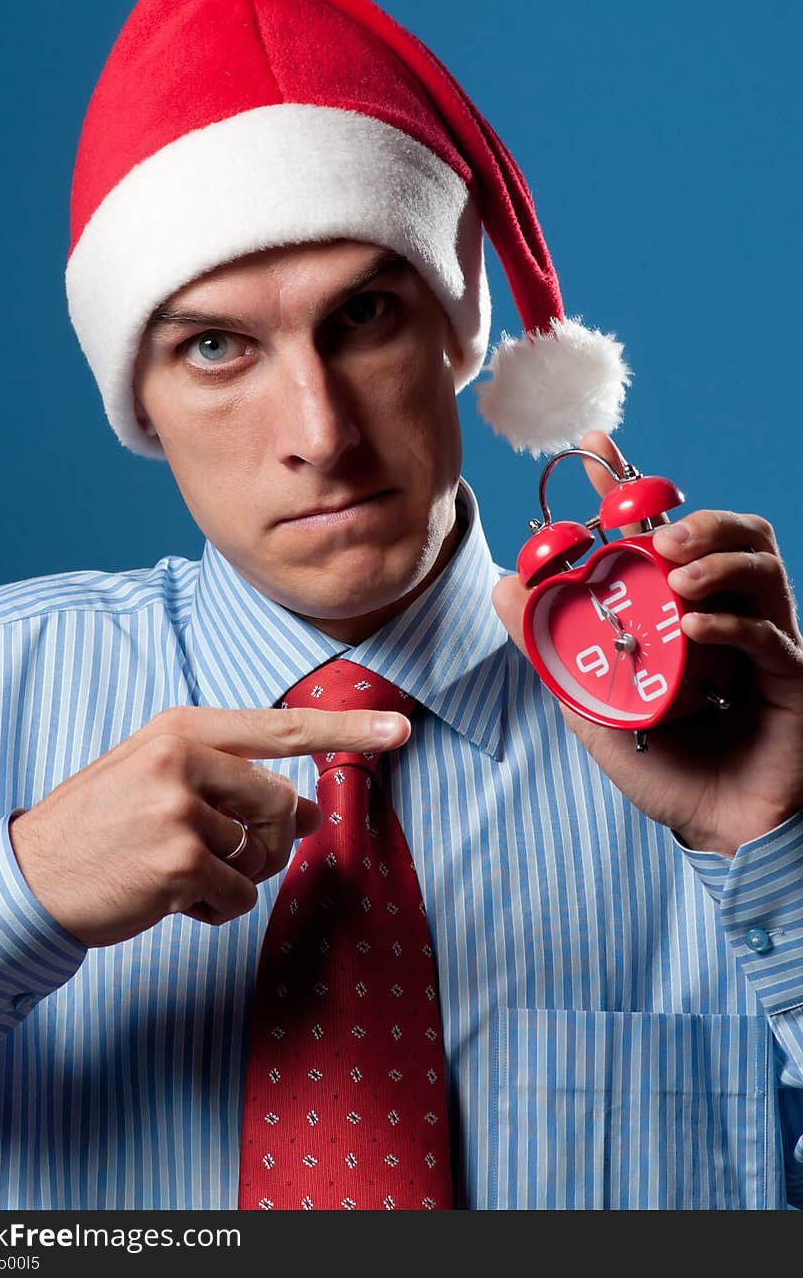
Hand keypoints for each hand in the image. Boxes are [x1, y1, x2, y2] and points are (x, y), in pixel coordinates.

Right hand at [9, 705, 410, 946]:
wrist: (29, 877)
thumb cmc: (103, 827)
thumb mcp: (162, 782)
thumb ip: (233, 784)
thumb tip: (309, 811)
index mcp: (182, 728)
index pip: (282, 727)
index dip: (348, 730)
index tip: (401, 728)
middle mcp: (184, 758)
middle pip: (281, 805)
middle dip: (263, 843)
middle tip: (216, 857)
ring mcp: (181, 808)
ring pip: (262, 856)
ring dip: (232, 879)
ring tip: (178, 874)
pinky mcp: (179, 861)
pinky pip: (239, 897)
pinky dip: (214, 910)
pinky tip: (170, 900)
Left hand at [492, 429, 802, 855]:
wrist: (716, 832)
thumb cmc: (663, 767)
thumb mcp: (590, 701)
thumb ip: (550, 646)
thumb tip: (503, 586)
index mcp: (684, 609)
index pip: (665, 530)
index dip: (633, 484)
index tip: (595, 445)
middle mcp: (730, 614)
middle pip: (735, 532)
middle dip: (697, 519)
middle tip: (655, 535)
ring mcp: (765, 642)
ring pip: (763, 566)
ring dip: (717, 558)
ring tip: (676, 572)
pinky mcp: (791, 678)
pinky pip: (770, 635)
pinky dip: (730, 623)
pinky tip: (693, 630)